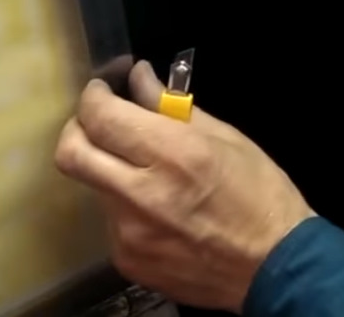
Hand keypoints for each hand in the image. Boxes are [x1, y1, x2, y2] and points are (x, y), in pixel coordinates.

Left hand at [55, 61, 313, 311]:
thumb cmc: (258, 191)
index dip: (95, 95)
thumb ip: (171, 106)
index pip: (101, 116)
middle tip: (103, 118)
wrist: (273, 267)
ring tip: (146, 166)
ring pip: (92, 184)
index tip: (105, 88)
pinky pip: (110, 218)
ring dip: (108, 165)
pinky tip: (156, 203)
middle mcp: (140, 195)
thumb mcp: (224, 135)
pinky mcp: (127, 261)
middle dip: (79, 126)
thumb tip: (138, 77)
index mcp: (171, 155)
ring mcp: (129, 234)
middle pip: (71, 152)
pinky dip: (124, 201)